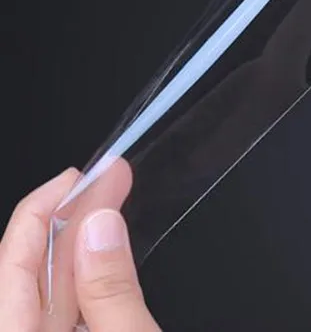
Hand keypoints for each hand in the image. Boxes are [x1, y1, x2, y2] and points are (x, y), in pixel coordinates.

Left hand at [0, 169, 159, 331]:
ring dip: (85, 247)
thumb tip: (101, 227)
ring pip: (52, 295)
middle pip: (33, 275)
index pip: (11, 265)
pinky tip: (107, 255)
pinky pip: (66, 317)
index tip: (76, 179)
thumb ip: (111, 292)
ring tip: (113, 206)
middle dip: (73, 222)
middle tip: (110, 181)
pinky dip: (89, 282)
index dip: (40, 212)